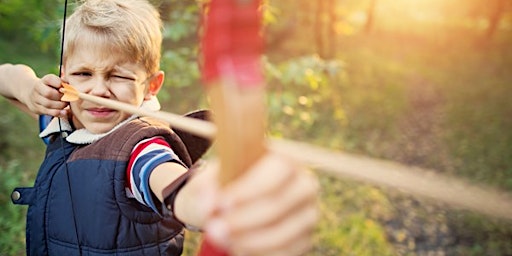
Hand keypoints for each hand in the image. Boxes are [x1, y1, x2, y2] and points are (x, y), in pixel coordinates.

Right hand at [26, 74, 68, 117]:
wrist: (34, 94)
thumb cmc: (52, 87)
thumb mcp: (57, 82)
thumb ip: (64, 83)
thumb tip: (71, 86)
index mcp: (44, 80)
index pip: (50, 79)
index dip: (60, 84)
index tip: (67, 87)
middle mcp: (37, 88)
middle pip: (49, 93)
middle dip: (61, 97)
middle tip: (69, 98)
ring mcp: (36, 99)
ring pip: (48, 104)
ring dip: (61, 105)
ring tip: (67, 104)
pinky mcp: (37, 109)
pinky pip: (48, 112)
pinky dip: (58, 113)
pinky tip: (65, 112)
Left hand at [197, 153, 318, 255]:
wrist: (230, 205)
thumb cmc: (225, 184)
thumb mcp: (212, 178)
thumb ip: (209, 186)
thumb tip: (211, 204)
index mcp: (286, 159)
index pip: (278, 170)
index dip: (250, 189)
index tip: (221, 203)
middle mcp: (304, 185)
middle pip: (280, 205)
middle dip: (244, 220)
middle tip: (214, 228)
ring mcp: (308, 214)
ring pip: (283, 234)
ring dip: (248, 240)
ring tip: (220, 238)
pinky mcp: (305, 240)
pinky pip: (286, 252)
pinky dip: (258, 252)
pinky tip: (237, 246)